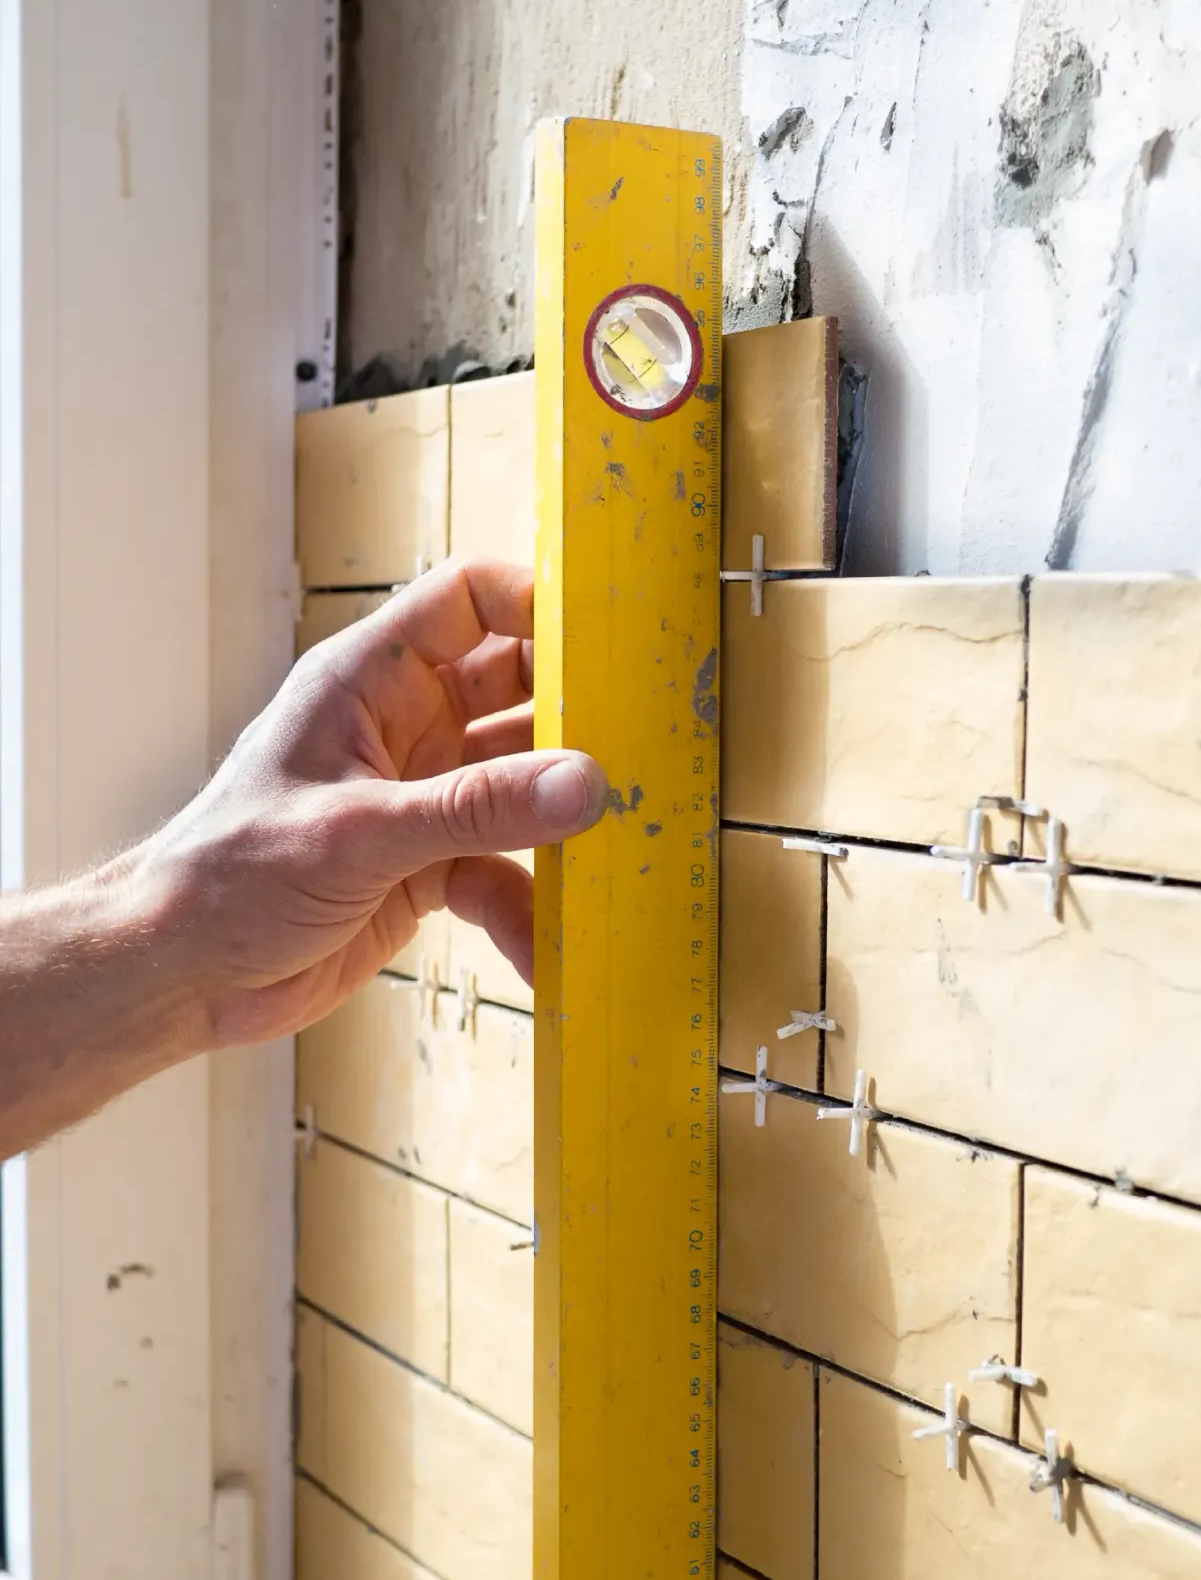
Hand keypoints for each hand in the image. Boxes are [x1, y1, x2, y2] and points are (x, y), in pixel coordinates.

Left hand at [133, 559, 607, 1046]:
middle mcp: (402, 728)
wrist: (178, 978)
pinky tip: (542, 942)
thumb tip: (583, 783)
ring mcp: (421, 797)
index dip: (536, 602)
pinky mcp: (430, 864)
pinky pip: (504, 869)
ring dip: (561, 815)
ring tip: (615, 835)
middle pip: (516, 691)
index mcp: (367, 683)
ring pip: (521, 784)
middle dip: (576, 716)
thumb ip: (478, 810)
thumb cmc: (224, 878)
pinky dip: (527, 905)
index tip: (606, 636)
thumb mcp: (360, 835)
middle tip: (643, 739)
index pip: (466, 602)